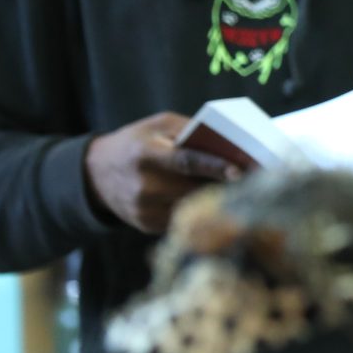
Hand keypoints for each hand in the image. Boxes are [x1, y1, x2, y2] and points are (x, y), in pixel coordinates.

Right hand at [86, 112, 246, 235]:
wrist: (96, 175)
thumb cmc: (136, 143)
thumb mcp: (156, 126)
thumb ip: (188, 131)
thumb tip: (227, 143)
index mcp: (146, 154)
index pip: (185, 162)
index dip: (214, 167)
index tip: (240, 170)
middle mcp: (145, 186)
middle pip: (194, 189)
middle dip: (225, 184)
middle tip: (256, 179)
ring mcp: (145, 210)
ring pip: (192, 207)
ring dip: (217, 199)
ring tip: (242, 190)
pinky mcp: (147, 226)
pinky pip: (183, 218)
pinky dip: (200, 210)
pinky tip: (217, 202)